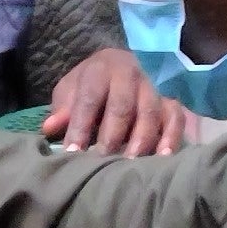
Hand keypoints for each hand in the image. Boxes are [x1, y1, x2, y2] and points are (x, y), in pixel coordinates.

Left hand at [42, 47, 189, 156]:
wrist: (117, 65)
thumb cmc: (89, 85)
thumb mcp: (70, 90)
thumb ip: (62, 109)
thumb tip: (50, 128)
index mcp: (100, 69)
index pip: (89, 98)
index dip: (81, 125)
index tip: (73, 151)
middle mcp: (129, 75)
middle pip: (123, 106)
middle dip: (111, 135)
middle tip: (102, 160)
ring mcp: (152, 87)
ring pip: (151, 112)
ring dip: (141, 139)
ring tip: (129, 163)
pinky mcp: (170, 101)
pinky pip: (176, 117)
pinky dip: (172, 137)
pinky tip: (162, 157)